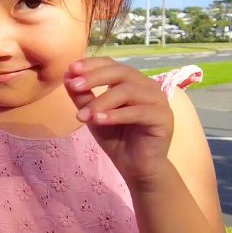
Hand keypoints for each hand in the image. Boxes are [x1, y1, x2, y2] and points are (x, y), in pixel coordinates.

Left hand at [64, 57, 173, 184]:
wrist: (136, 168)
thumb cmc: (117, 138)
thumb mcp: (94, 115)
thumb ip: (82, 96)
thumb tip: (67, 75)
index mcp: (133, 82)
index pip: (113, 64)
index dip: (92, 64)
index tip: (71, 69)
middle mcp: (148, 86)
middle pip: (122, 72)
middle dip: (95, 77)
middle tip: (74, 86)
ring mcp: (159, 101)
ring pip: (128, 91)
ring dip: (102, 101)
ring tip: (82, 115)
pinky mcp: (163, 118)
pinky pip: (139, 112)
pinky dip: (116, 115)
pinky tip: (98, 121)